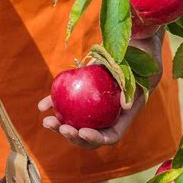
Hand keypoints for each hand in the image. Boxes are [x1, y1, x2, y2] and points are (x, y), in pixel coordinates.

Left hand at [38, 32, 163, 148]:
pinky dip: (54, 105)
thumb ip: (133, 86)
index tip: (83, 132)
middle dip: (74, 136)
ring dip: (59, 126)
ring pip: (74, 123)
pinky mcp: (81, 94)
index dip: (97, 139)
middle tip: (62, 128)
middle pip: (89, 135)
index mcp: (123, 117)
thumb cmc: (141, 56)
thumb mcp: (141, 69)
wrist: (131, 43)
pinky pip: (66, 103)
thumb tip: (125, 106)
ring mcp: (92, 108)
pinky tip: (41, 107)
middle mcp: (107, 116)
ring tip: (47, 121)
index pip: (110, 136)